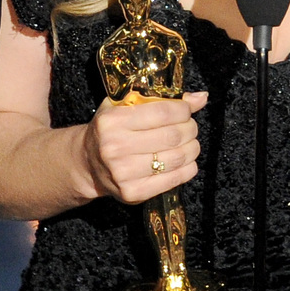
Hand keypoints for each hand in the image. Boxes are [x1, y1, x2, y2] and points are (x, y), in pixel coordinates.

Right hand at [84, 92, 207, 204]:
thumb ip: (161, 99)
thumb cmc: (110, 130)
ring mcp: (123, 173)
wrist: (88, 163)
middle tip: (190, 128)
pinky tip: (185, 161)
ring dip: (192, 149)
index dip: (184, 110)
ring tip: (189, 143)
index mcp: (112, 121)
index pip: (163, 112)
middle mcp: (115, 147)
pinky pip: (174, 179)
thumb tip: (201, 98)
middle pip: (173, 136)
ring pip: (177, 158)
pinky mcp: (132, 193)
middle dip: (190, 129)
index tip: (186, 111)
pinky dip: (188, 169)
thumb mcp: (125, 106)